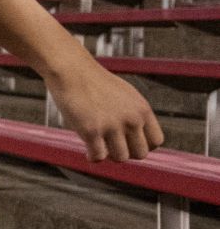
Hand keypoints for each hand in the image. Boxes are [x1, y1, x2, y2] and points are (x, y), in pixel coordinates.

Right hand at [46, 59, 162, 161]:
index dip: (143, 145)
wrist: (71, 70)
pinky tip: (87, 152)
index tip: (129, 144)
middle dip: (126, 153)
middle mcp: (131, 119)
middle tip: (113, 147)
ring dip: (109, 155)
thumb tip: (135, 136)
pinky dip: (93, 157)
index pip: (156, 141)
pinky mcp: (91, 130)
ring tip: (99, 147)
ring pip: (120, 158)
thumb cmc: (94, 82)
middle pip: (140, 153)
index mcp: (142, 109)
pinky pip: (98, 157)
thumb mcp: (125, 95)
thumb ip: (134, 114)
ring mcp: (112, 125)